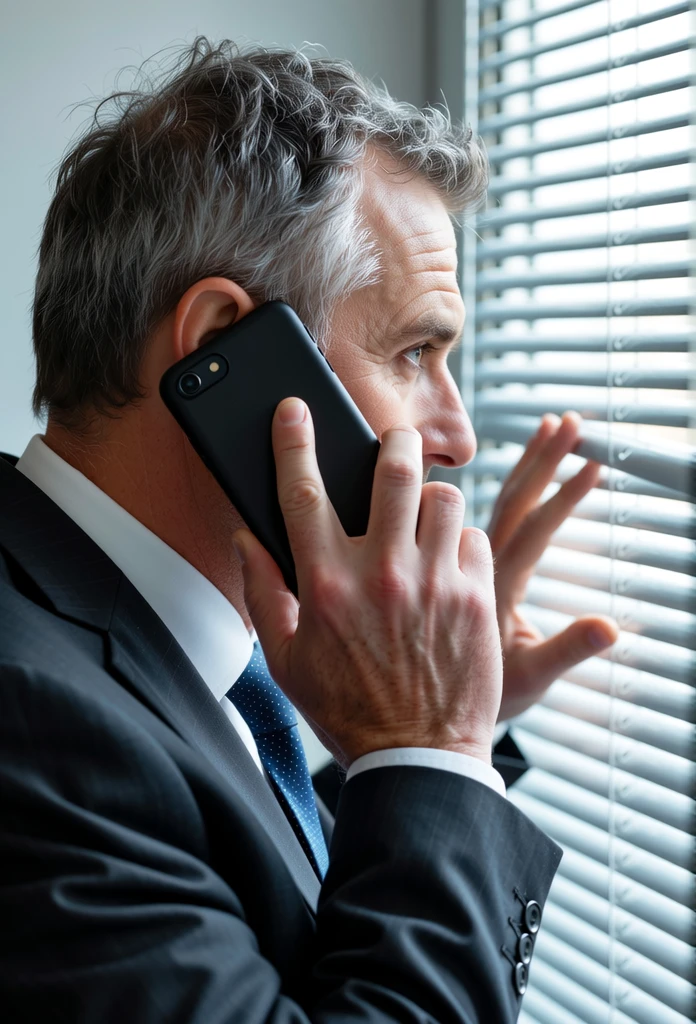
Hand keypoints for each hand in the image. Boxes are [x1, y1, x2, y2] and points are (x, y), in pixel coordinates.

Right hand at [232, 397, 502, 767]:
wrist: (418, 757)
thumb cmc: (348, 709)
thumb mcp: (286, 660)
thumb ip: (262, 592)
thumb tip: (245, 538)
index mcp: (327, 585)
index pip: (303, 493)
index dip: (294, 442)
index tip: (294, 408)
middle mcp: (382, 574)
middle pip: (392, 471)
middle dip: (393, 441)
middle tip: (394, 442)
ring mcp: (435, 584)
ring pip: (443, 498)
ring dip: (431, 499)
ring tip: (424, 518)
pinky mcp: (477, 599)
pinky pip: (475, 539)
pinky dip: (461, 544)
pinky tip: (449, 567)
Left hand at [487, 411, 618, 721]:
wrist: (428, 718)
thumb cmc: (480, 702)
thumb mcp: (530, 677)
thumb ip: (568, 649)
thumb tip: (611, 626)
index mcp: (493, 588)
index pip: (531, 529)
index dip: (562, 495)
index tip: (592, 463)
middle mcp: (477, 568)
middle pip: (514, 502)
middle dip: (543, 459)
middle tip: (572, 420)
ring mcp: (472, 566)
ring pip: (501, 502)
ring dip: (529, 463)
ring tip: (555, 426)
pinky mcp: (471, 569)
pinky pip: (491, 517)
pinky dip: (519, 487)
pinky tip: (535, 467)